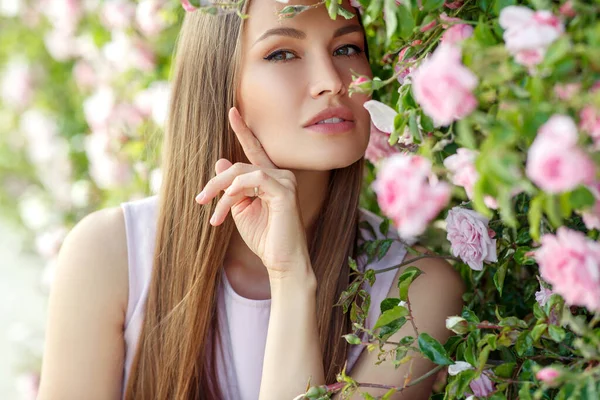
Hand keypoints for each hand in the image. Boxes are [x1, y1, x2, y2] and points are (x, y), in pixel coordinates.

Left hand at [195, 107, 309, 276]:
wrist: (281, 261)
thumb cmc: (264, 238)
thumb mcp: (240, 210)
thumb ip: (231, 187)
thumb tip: (221, 163)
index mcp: (270, 178)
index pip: (254, 150)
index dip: (243, 130)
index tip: (232, 111)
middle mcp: (281, 175)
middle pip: (239, 164)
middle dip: (215, 182)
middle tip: (200, 198)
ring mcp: (285, 181)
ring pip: (242, 172)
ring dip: (222, 191)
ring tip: (213, 213)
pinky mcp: (284, 190)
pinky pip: (253, 179)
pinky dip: (236, 190)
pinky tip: (228, 203)